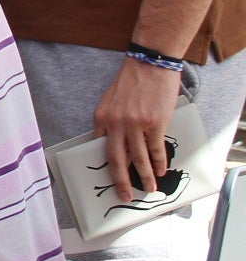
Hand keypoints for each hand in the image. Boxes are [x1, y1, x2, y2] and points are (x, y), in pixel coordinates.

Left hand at [93, 56, 182, 201]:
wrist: (149, 64)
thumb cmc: (131, 82)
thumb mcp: (110, 101)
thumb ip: (111, 122)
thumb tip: (116, 144)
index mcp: (101, 118)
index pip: (99, 148)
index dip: (105, 167)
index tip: (108, 180)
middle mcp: (115, 124)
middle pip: (116, 160)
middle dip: (120, 182)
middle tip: (124, 196)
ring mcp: (135, 124)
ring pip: (138, 159)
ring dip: (145, 177)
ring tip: (149, 189)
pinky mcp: (154, 123)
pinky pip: (156, 149)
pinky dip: (159, 163)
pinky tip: (161, 171)